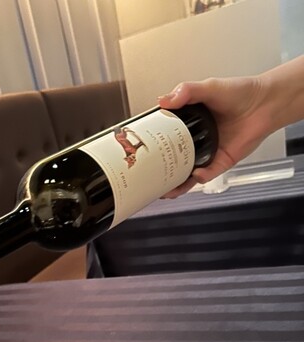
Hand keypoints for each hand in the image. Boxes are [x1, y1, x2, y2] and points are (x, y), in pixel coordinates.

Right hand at [158, 76, 270, 196]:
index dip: (152, 145)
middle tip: (146, 177)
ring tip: (165, 190)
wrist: (265, 103)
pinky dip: (199, 177)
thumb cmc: (240, 93)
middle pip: (172, 159)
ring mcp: (207, 153)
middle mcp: (195, 140)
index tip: (140, 151)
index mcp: (188, 123)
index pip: (165, 137)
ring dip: (175, 184)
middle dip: (159, 171)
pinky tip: (195, 174)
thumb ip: (186, 92)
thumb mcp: (208, 87)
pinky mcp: (220, 162)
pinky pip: (207, 175)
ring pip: (186, 173)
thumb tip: (163, 100)